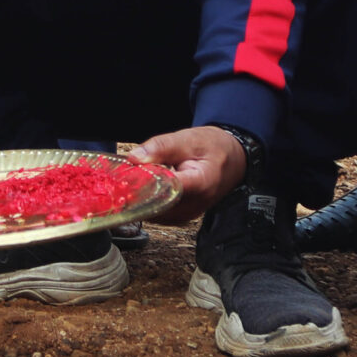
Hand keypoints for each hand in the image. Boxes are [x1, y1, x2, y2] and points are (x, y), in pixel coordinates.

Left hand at [128, 126, 249, 223]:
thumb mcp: (188, 139)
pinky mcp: (182, 217)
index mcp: (200, 184)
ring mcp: (188, 215)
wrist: (233, 160)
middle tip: (122, 176)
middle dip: (136, 192)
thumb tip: (133, 158)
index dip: (142, 184)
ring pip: (153, 213)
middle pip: (156, 205)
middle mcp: (195, 205)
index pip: (165, 190)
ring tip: (134, 180)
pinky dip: (148, 203)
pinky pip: (158, 214)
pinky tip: (144, 188)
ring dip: (140, 199)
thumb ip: (161, 147)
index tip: (125, 177)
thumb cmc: (213, 147)